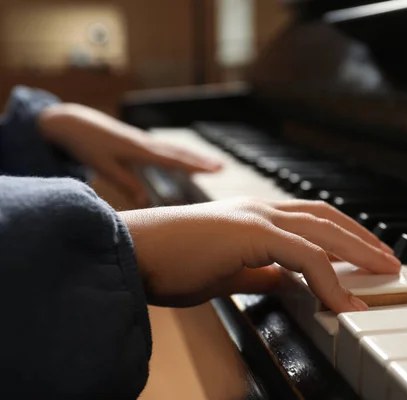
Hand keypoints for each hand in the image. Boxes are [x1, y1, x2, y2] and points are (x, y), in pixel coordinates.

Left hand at [39, 103, 221, 206]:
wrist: (74, 122)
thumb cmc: (87, 144)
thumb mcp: (104, 167)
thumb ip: (125, 184)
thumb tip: (145, 201)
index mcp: (139, 150)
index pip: (173, 159)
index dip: (195, 166)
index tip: (214, 170)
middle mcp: (146, 143)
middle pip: (180, 153)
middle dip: (202, 160)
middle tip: (223, 167)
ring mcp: (145, 141)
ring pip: (175, 149)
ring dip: (195, 157)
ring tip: (213, 164)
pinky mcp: (141, 142)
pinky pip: (167, 148)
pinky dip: (181, 154)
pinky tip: (188, 159)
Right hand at [120, 198, 399, 312]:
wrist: (133, 252)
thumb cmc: (172, 262)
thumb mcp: (230, 273)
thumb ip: (263, 275)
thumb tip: (292, 285)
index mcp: (256, 215)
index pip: (313, 219)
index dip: (344, 235)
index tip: (366, 256)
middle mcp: (261, 208)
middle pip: (328, 219)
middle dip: (364, 240)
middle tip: (390, 261)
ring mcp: (257, 216)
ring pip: (324, 232)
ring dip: (359, 253)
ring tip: (385, 273)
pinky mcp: (250, 232)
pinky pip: (304, 256)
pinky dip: (328, 279)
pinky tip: (343, 302)